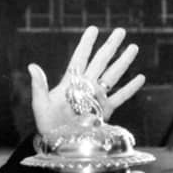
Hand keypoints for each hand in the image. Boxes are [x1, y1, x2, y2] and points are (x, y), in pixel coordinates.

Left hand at [28, 26, 145, 135]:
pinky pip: (121, 97)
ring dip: (123, 61)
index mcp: (71, 83)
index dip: (86, 44)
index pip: (80, 58)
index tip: (93, 29)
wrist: (59, 143)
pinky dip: (130, 88)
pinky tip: (140, 77)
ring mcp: (97, 98)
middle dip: (110, 46)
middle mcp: (86, 87)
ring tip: (133, 47)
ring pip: (113, 75)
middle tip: (120, 31)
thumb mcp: (40, 104)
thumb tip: (31, 65)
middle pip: (101, 61)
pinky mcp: (106, 111)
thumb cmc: (47, 124)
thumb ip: (39, 85)